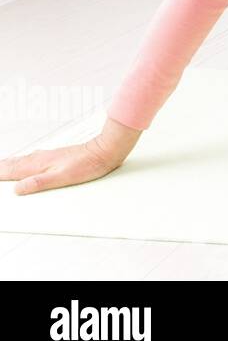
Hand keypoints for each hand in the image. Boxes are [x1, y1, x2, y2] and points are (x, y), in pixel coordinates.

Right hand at [0, 131, 131, 195]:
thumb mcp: (62, 178)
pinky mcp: (54, 156)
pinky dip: (20, 162)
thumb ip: (39, 183)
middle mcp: (39, 158)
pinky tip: (22, 163)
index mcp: (38, 165)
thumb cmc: (87, 164)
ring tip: (0, 167)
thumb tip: (18, 189)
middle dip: (1, 168)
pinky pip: (30, 159)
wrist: (104, 151)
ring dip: (8, 164)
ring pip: (20, 161)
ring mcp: (46, 156)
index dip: (0, 174)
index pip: (10, 170)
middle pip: (12, 164)